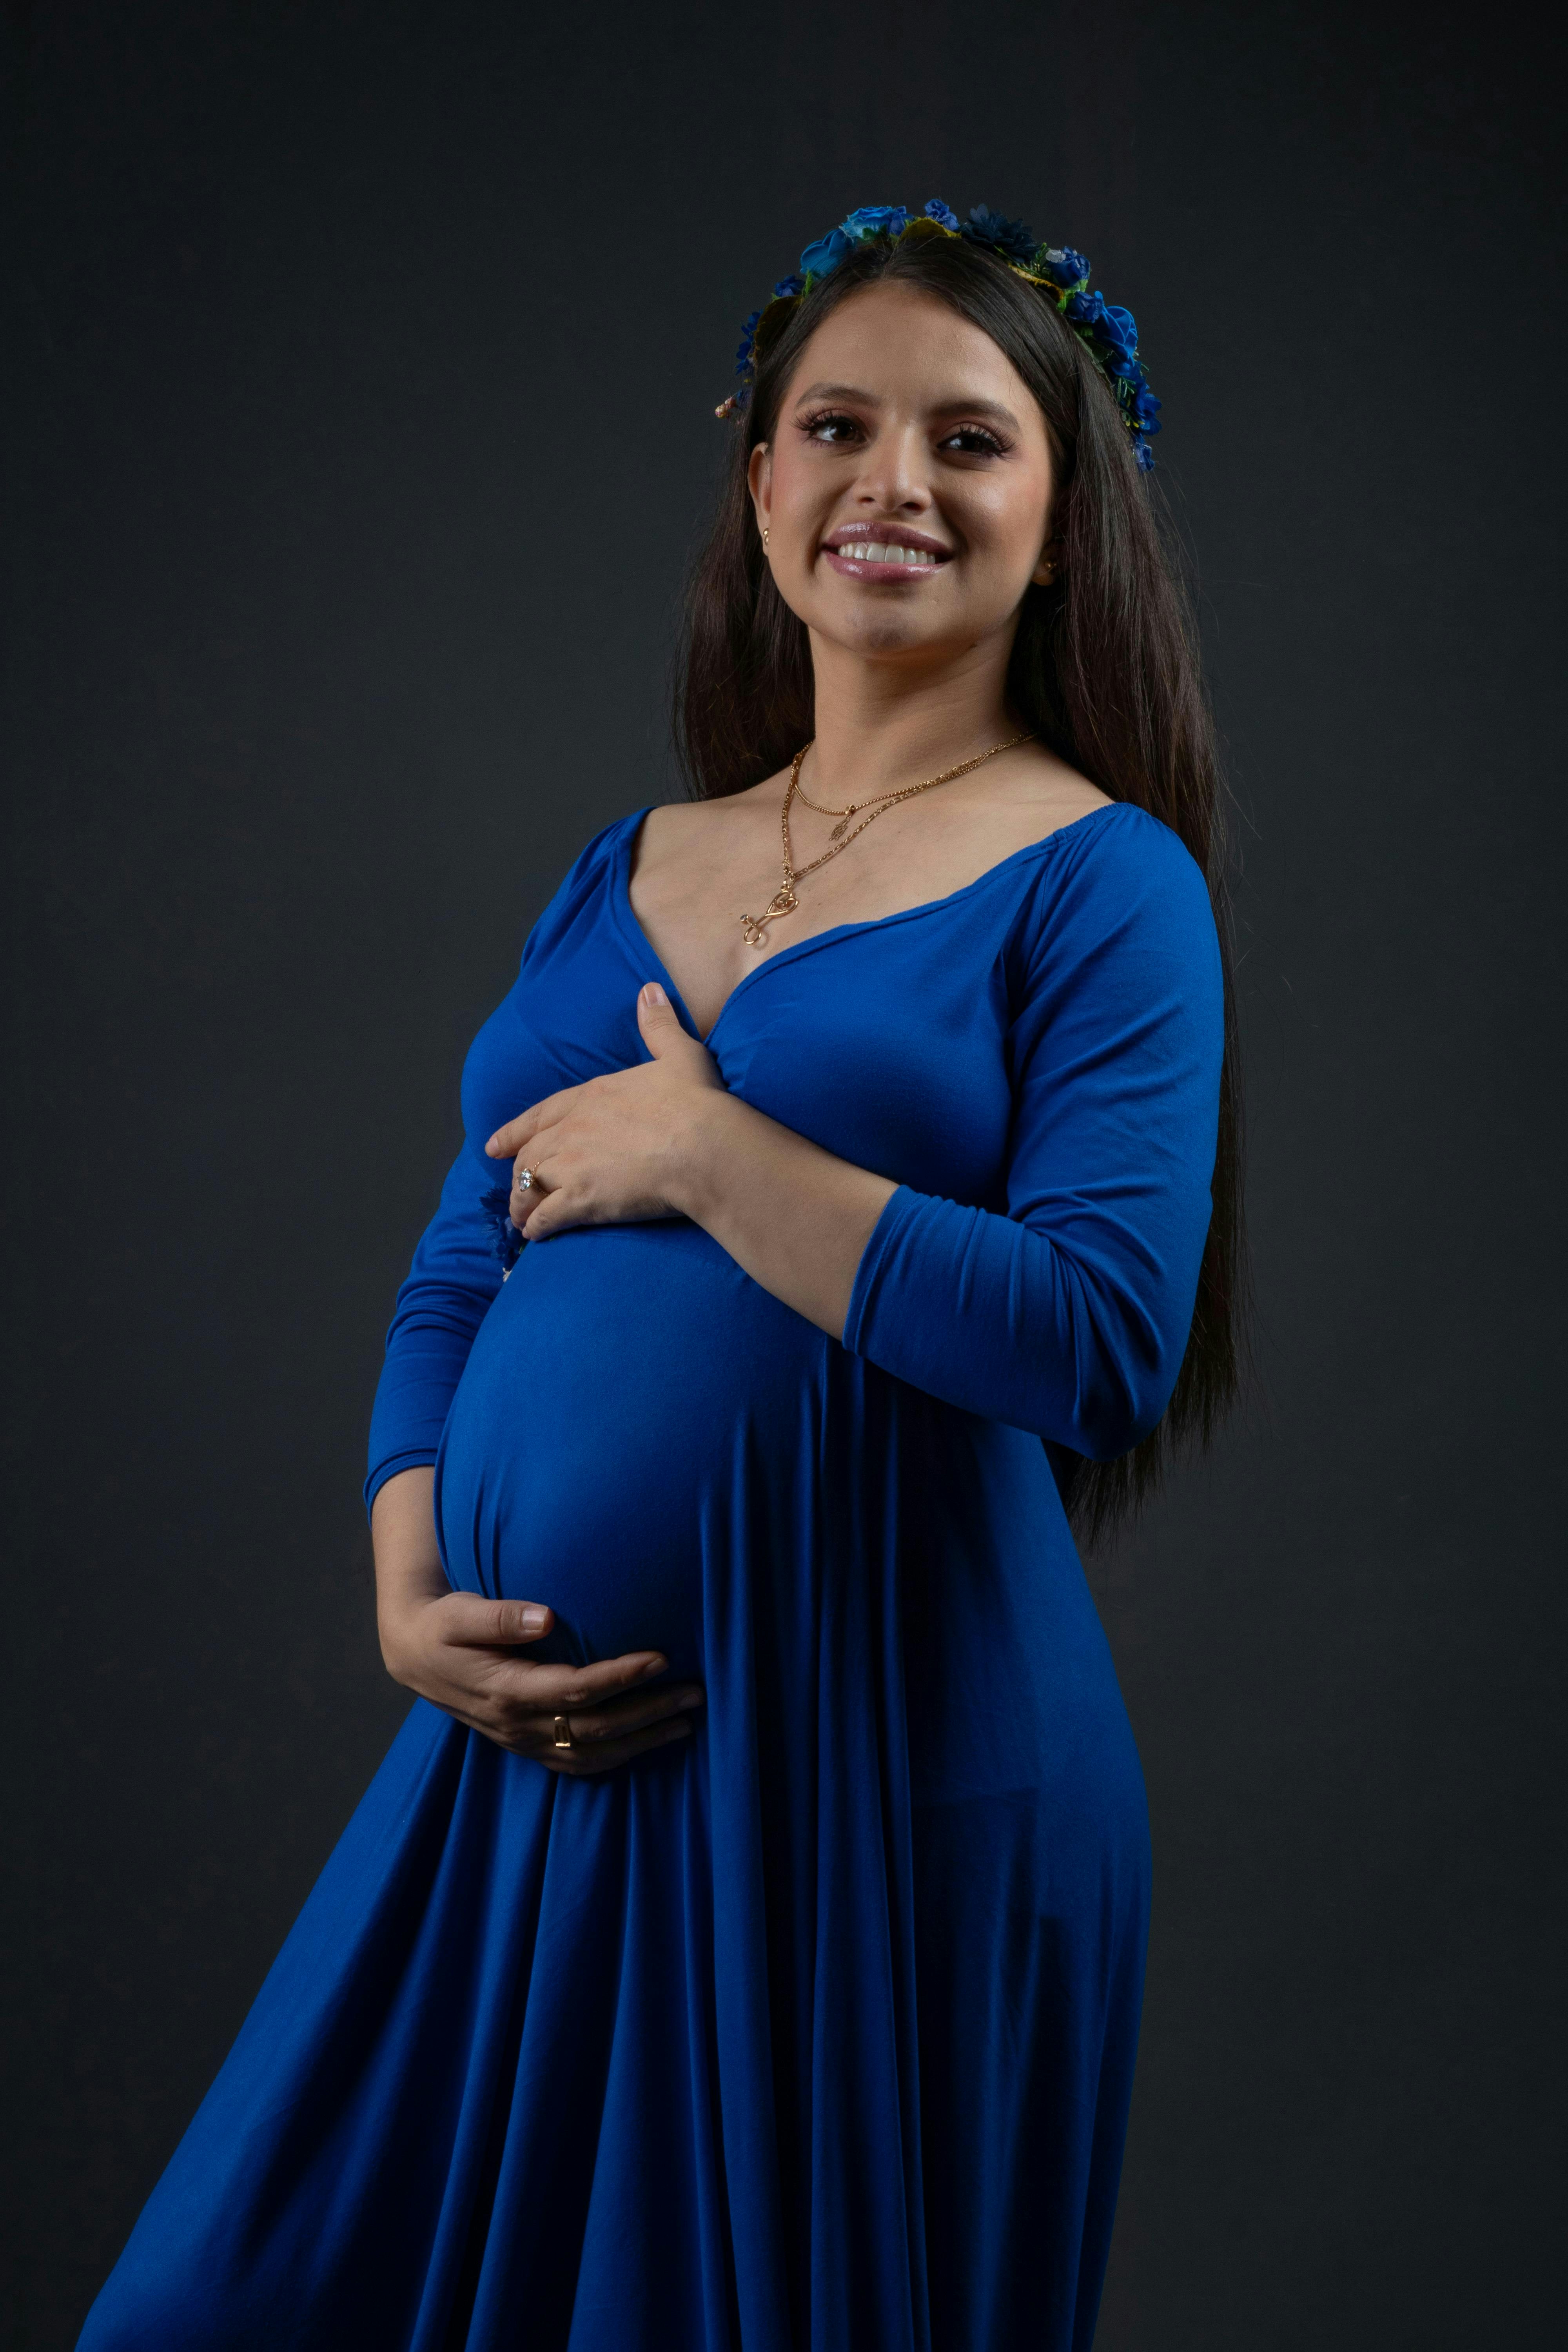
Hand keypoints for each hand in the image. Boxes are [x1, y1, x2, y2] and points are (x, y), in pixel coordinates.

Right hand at [372, 1467, 702, 1774]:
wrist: (413, 1653)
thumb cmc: (443, 1624)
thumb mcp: (460, 1612)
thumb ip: (500, 1615)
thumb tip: (544, 1616)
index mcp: (506, 1690)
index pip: (577, 1690)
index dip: (622, 1677)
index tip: (662, 1657)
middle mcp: (518, 1724)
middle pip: (596, 1727)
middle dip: (649, 1712)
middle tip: (696, 1692)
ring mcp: (523, 1740)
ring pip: (593, 1754)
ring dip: (643, 1741)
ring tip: (687, 1723)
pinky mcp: (526, 1744)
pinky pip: (577, 1764)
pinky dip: (616, 1758)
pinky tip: (646, 1744)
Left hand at [484, 983, 723, 1241]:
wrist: (705, 1146)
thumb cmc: (696, 1102)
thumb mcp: (680, 1053)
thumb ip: (658, 1024)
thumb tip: (649, 989)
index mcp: (591, 1096)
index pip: (542, 1114)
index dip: (516, 1131)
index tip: (495, 1145)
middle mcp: (572, 1129)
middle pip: (530, 1153)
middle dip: (520, 1173)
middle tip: (515, 1192)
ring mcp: (572, 1165)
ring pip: (529, 1185)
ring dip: (522, 1204)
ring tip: (523, 1220)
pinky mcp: (581, 1199)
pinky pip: (545, 1216)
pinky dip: (536, 1227)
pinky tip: (535, 1235)